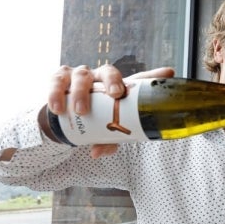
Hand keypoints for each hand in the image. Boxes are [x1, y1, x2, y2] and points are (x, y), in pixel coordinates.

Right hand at [47, 64, 174, 156]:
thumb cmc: (92, 121)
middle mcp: (99, 77)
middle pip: (108, 71)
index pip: (137, 79)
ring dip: (81, 92)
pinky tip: (57, 108)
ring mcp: (78, 76)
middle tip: (115, 94)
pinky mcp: (58, 79)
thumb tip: (96, 153)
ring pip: (81, 76)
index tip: (168, 74)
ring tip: (81, 110)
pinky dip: (56, 94)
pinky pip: (56, 82)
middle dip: (112, 81)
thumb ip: (104, 142)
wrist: (62, 117)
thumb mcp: (103, 133)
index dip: (153, 76)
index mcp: (116, 87)